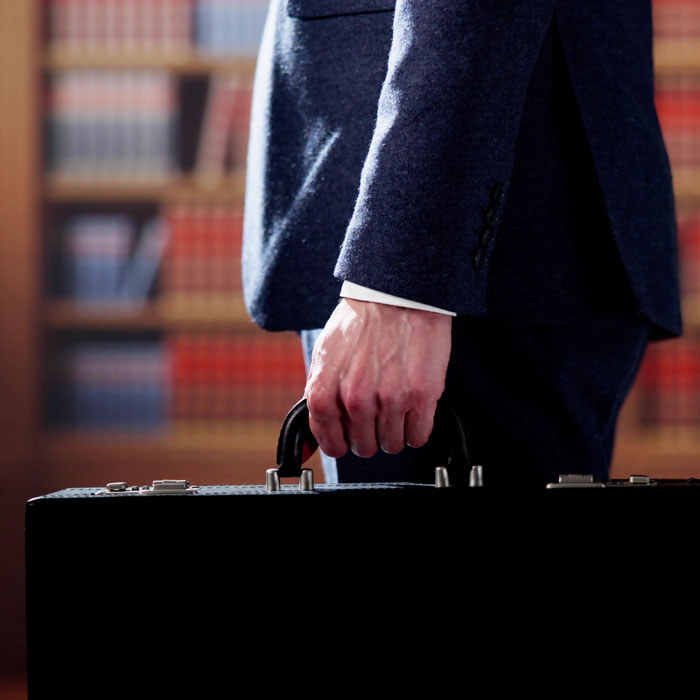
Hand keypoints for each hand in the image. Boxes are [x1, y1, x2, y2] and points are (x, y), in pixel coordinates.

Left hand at [304, 298, 451, 457]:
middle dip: (370, 434)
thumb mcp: (325, 356)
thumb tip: (308, 449)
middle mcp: (355, 399)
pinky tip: (414, 407)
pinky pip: (418, 436)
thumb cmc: (361, 324)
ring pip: (392, 444)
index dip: (342, 442)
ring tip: (397, 404)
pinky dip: (417, 428)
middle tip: (377, 411)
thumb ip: (317, 399)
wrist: (397, 296)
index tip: (350, 437)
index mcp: (326, 390)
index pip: (330, 442)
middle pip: (364, 447)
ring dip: (395, 431)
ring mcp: (390, 399)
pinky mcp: (421, 396)